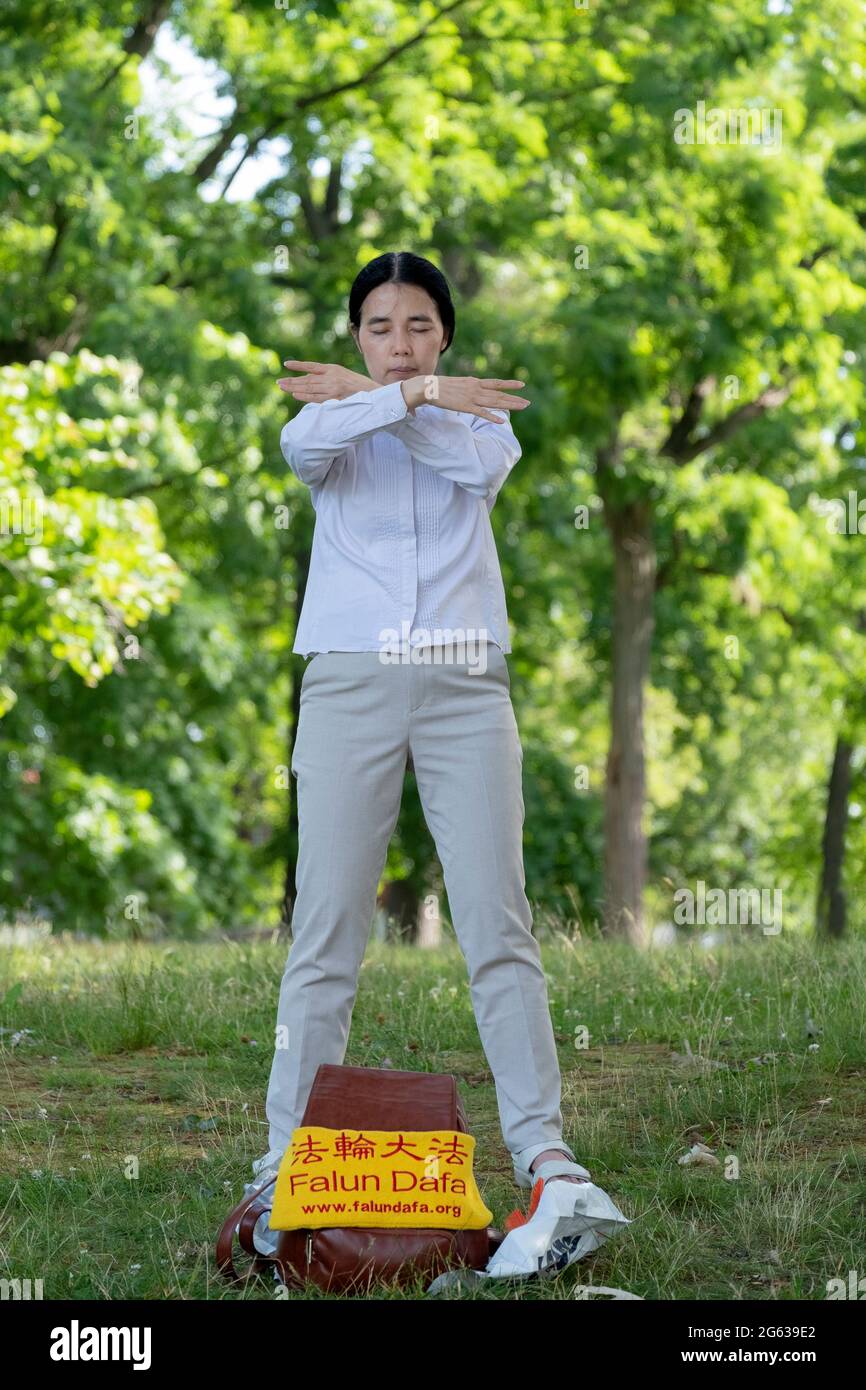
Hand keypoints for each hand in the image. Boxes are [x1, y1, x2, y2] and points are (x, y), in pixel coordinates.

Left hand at [278, 360, 373, 401]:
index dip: (299, 365)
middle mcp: (331, 377)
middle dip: (292, 381)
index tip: (286, 364)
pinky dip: (305, 397)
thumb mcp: (343, 375)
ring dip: (295, 388)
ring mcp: (333, 388)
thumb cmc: (358, 385)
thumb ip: (327, 376)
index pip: (312, 366)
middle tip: (279, 382)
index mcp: (333, 369)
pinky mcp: (335, 399)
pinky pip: (317, 398)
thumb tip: (308, 380)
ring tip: (283, 388)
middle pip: (308, 379)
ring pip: (310, 388)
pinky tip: (296, 395)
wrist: (374, 394)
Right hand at [400, 375, 529, 422]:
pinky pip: (481, 413)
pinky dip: (492, 416)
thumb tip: (466, 391)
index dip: (508, 384)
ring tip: (523, 407)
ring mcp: (471, 397)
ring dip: (510, 405)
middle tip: (528, 403)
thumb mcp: (455, 384)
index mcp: (473, 382)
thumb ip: (463, 388)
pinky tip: (502, 420)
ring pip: (494, 402)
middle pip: (498, 394)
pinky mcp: (465, 406)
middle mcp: (475, 388)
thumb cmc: (437, 386)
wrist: (427, 387)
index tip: (521, 385)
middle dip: (514, 398)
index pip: (495, 383)